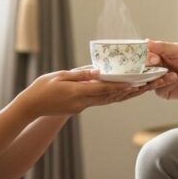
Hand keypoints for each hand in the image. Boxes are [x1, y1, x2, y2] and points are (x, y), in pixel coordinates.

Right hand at [20, 68, 138, 116]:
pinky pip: (101, 101)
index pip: (104, 89)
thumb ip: (80, 74)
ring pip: (108, 100)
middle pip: (111, 96)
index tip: (136, 82)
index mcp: (77, 93)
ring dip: (125, 95)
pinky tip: (123, 91)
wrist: (30, 107)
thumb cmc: (42, 88)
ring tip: (141, 89)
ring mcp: (82, 107)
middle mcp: (83, 102)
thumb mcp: (60, 76)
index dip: (121, 86)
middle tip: (147, 85)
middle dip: (130, 91)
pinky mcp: (80, 107)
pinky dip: (113, 96)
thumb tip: (98, 70)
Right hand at [146, 39, 177, 99]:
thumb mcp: (177, 49)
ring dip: (159, 77)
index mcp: (155, 55)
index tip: (151, 56)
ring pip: (148, 81)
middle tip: (157, 63)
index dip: (144, 56)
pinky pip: (158, 89)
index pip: (142, 56)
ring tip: (173, 74)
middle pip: (141, 69)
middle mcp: (154, 68)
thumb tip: (146, 42)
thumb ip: (161, 47)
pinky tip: (176, 80)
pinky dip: (166, 84)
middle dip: (149, 67)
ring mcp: (157, 80)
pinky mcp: (162, 91)